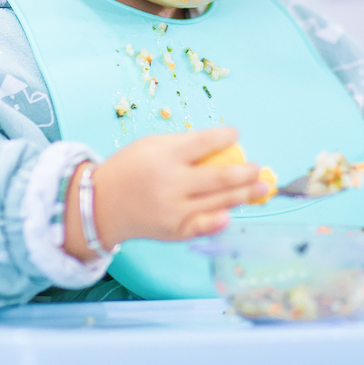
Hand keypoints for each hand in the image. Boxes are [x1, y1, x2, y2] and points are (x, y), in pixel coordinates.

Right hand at [63, 127, 265, 260]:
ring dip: (244, 195)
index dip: (225, 137)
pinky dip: (221, 220)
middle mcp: (171, 184)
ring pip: (218, 202)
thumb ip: (185, 146)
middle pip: (219, 177)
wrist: (102, 205)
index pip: (203, 143)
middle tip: (259, 168)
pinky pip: (204, 225)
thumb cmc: (131, 169)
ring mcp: (174, 211)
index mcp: (164, 157)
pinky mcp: (174, 231)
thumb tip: (223, 146)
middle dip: (245, 173)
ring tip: (261, 188)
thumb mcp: (152, 146)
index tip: (236, 134)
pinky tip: (232, 213)